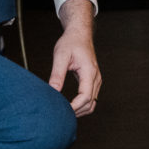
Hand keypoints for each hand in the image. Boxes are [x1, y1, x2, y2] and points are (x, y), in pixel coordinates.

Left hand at [48, 0, 99, 117]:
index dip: (74, 107)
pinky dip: (82, 106)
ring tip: (64, 112)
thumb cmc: (70, 43)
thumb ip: (57, 74)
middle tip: (59, 114)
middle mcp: (96, 78)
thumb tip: (52, 91)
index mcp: (89, 72)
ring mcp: (96, 80)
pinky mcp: (93, 81)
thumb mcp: (60, 56)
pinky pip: (91, 99)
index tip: (61, 111)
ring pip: (92, 104)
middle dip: (76, 111)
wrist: (80, 34)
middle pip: (90, 103)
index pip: (85, 97)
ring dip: (80, 111)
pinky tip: (69, 106)